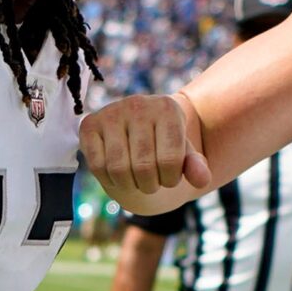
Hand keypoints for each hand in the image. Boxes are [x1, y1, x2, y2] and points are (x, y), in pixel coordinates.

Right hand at [80, 94, 208, 212]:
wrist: (137, 128)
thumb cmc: (164, 144)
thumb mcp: (184, 154)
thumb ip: (195, 166)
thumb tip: (202, 179)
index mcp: (167, 108)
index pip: (170, 160)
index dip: (170, 179)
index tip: (169, 177)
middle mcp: (138, 104)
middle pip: (143, 167)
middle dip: (150, 185)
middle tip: (152, 181)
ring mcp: (111, 113)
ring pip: (119, 169)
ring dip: (129, 185)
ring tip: (136, 180)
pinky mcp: (89, 125)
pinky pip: (97, 166)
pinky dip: (109, 179)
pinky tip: (116, 174)